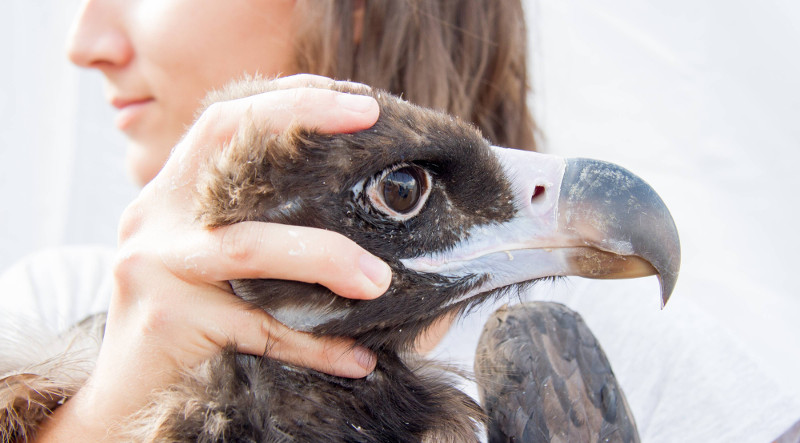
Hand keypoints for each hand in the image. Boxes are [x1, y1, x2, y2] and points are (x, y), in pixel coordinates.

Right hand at [37, 75, 387, 440]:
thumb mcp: (204, 260)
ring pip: (250, 247)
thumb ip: (250, 225)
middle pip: (227, 143)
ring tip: (378, 279)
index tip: (355, 100)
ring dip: (326, 257)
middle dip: (302, 117)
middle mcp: (152, 216)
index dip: (288, 98)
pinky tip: (356, 358)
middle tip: (369, 119)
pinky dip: (314, 344)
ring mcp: (152, 266)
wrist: (121, 399)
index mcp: (168, 195)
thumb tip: (342, 211)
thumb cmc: (182, 323)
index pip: (224, 121)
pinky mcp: (166, 321)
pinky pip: (259, 330)